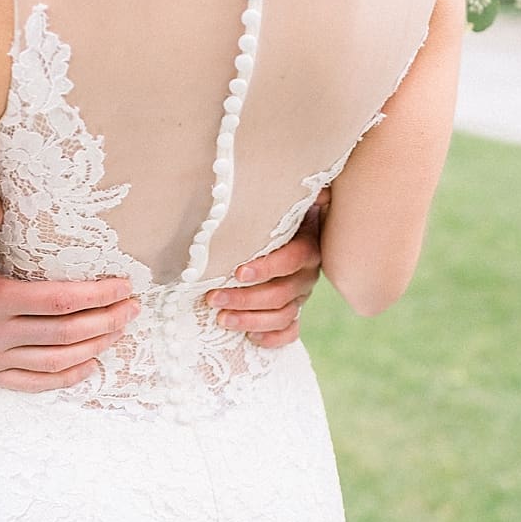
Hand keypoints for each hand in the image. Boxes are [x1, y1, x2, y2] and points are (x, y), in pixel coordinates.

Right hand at [0, 272, 140, 392]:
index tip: (124, 285)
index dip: (98, 294)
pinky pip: (38, 383)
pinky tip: (92, 362)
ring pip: (58, 359)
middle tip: (133, 307)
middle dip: (107, 319)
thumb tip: (9, 196)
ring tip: (120, 329)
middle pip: (67, 332)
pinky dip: (69, 375)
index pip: (59, 300)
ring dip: (96, 345)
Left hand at [205, 199, 326, 348]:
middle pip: (281, 293)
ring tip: (220, 318)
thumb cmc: (274, 213)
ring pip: (282, 315)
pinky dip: (272, 338)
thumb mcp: (283, 201)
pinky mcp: (293, 311)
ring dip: (250, 321)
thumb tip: (306, 183)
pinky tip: (251, 338)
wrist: (291, 231)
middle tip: (213, 298)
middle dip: (245, 299)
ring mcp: (301, 295)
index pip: (292, 259)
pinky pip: (289, 332)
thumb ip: (288, 191)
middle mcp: (307, 273)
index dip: (267, 267)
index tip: (238, 272)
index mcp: (307, 245)